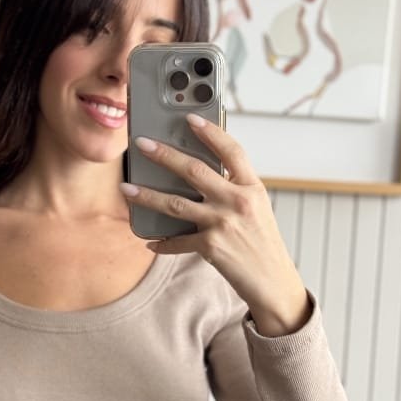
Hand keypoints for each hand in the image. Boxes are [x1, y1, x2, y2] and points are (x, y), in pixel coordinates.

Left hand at [120, 114, 310, 335]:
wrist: (274, 282)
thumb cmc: (263, 244)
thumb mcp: (257, 210)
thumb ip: (234, 191)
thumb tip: (198, 176)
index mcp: (252, 188)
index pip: (231, 150)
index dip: (210, 132)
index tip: (190, 118)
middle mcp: (238, 201)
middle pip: (194, 170)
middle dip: (164, 154)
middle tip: (142, 143)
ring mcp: (223, 223)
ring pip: (175, 203)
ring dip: (146, 195)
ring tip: (126, 189)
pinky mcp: (211, 247)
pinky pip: (177, 241)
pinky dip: (162, 243)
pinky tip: (150, 241)